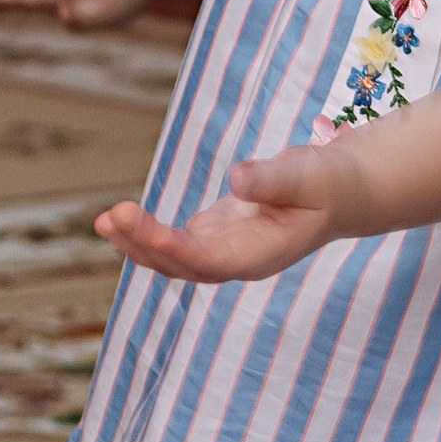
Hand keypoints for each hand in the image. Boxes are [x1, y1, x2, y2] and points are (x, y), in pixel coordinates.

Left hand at [97, 146, 350, 285]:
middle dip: (145, 245)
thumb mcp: (306, 175)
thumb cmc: (326, 183)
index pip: (212, 260)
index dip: (176, 248)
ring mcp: (223, 251)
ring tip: (103, 221)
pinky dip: (144, 233)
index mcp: (263, 255)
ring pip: (172, 259)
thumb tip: (237, 178)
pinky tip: (118, 219)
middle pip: (184, 266)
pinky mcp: (213, 236)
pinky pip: (172, 243)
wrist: (337, 193)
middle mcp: (238, 261)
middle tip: (111, 217)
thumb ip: (273, 179)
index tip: (144, 228)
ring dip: (136, 243)